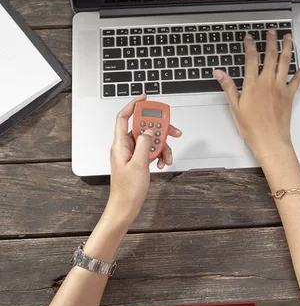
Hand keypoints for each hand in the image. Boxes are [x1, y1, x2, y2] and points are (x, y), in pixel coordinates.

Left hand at [107, 95, 181, 222]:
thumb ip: (145, 143)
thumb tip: (149, 130)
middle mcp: (125, 146)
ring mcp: (132, 153)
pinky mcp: (138, 161)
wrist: (125, 207)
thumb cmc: (127, 190)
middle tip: (172, 132)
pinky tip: (161, 164)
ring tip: (166, 157)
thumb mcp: (139, 164)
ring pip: (150, 140)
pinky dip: (159, 156)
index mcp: (120, 144)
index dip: (134, 105)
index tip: (146, 98)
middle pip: (143, 127)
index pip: (124, 117)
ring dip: (162, 147)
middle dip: (159, 129)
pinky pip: (151, 151)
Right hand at [213, 30, 299, 160]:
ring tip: (287, 37)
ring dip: (286, 47)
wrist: (269, 140)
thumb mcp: (235, 106)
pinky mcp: (290, 94)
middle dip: (270, 41)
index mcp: (252, 84)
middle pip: (270, 56)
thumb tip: (218, 72)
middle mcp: (267, 82)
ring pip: (285, 62)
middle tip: (271, 31)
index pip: (251, 59)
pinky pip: (298, 78)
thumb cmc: (251, 127)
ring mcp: (280, 87)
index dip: (250, 46)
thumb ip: (228, 86)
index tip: (249, 37)